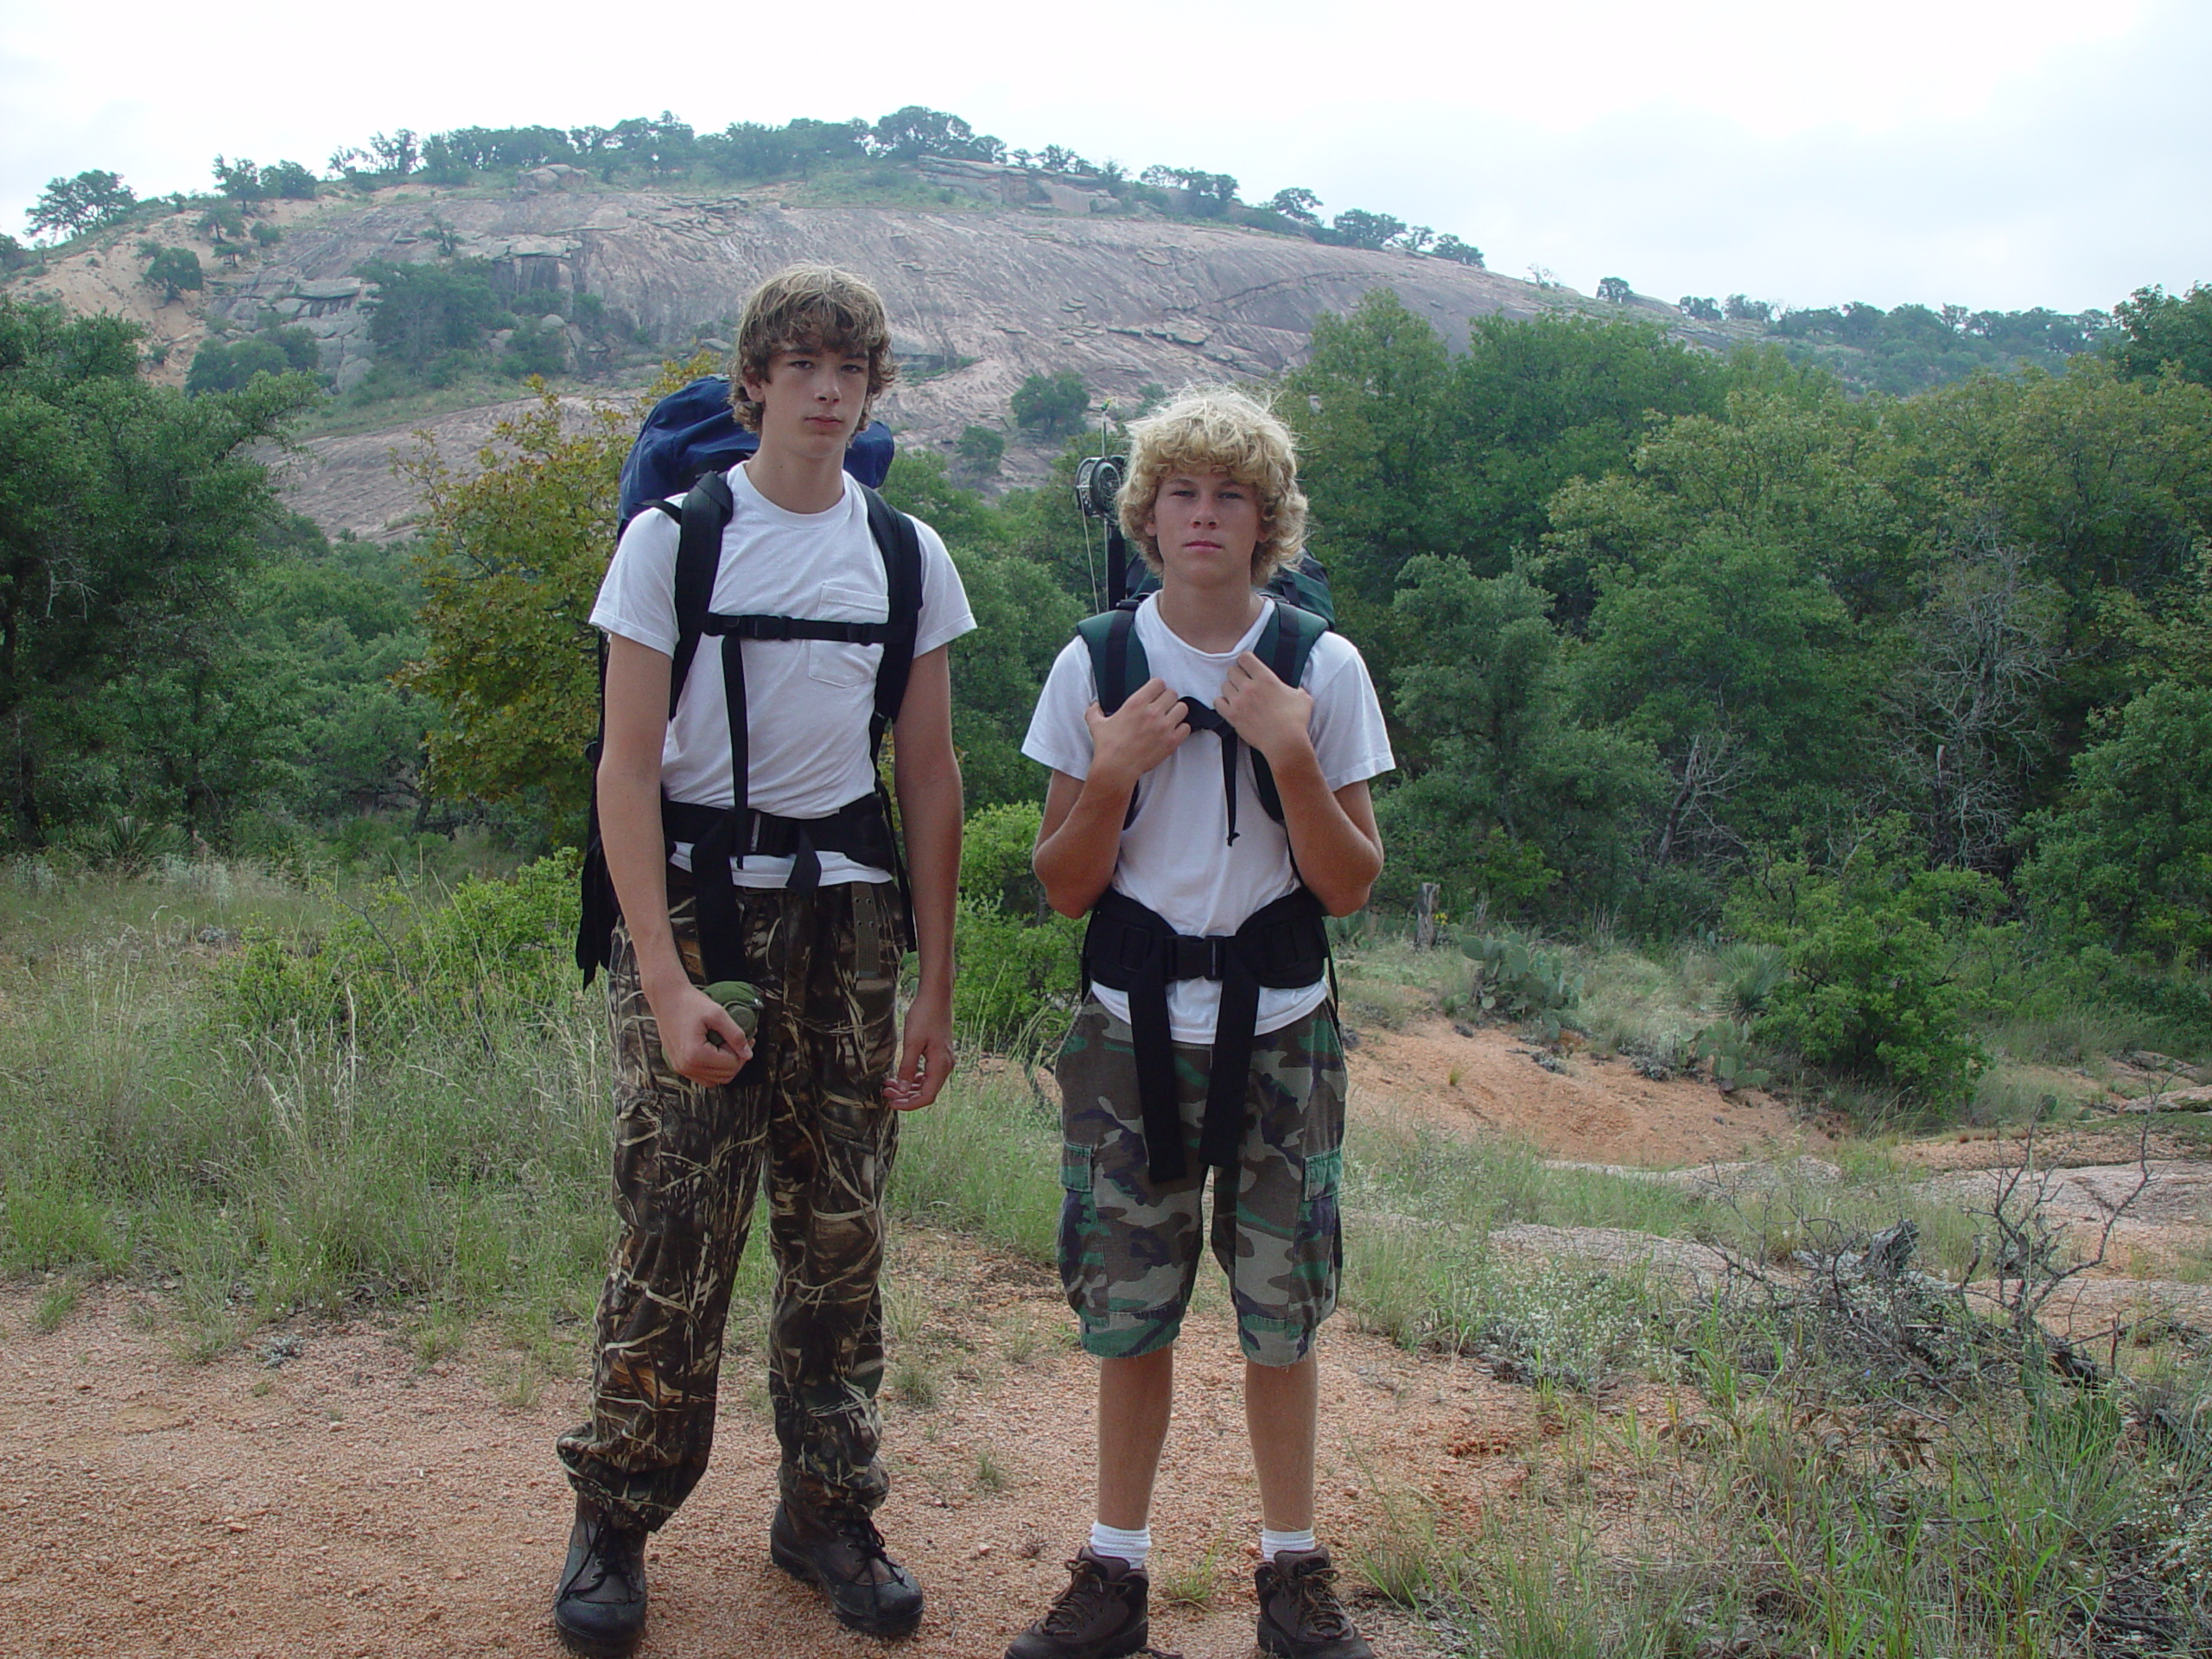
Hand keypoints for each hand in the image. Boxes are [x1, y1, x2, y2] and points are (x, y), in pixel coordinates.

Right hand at [653, 984, 753, 1084]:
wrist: (667, 998)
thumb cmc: (690, 1003)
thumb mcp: (718, 1014)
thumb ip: (735, 1035)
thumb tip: (748, 1055)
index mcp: (695, 1054)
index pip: (731, 1065)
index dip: (742, 1051)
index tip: (747, 1037)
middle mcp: (686, 1066)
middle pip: (725, 1075)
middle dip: (737, 1059)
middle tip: (740, 1041)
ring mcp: (681, 1068)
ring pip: (715, 1080)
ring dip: (726, 1066)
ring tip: (728, 1045)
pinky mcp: (678, 1066)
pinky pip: (703, 1077)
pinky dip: (714, 1069)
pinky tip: (717, 1051)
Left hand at [885, 989, 954, 1110]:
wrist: (936, 996)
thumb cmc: (925, 1015)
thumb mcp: (912, 1043)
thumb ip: (907, 1068)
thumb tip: (901, 1090)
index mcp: (940, 1065)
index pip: (926, 1096)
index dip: (909, 1104)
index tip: (892, 1104)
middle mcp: (945, 1065)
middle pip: (926, 1092)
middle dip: (905, 1096)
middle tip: (886, 1094)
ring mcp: (944, 1060)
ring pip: (926, 1084)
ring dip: (908, 1088)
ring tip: (890, 1085)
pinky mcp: (939, 1054)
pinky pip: (927, 1073)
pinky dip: (913, 1078)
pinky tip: (901, 1076)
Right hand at [1083, 677, 1189, 789]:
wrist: (1116, 769)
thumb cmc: (1107, 747)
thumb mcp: (1096, 724)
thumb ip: (1094, 711)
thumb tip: (1095, 705)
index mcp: (1136, 703)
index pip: (1158, 683)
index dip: (1157, 687)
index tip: (1155, 693)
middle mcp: (1152, 712)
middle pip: (1172, 694)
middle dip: (1167, 699)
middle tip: (1163, 706)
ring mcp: (1164, 727)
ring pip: (1182, 708)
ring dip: (1176, 712)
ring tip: (1170, 718)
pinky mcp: (1171, 741)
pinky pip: (1186, 727)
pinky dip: (1181, 728)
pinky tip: (1173, 731)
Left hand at [1215, 650, 1314, 765]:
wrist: (1285, 743)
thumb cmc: (1295, 721)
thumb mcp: (1303, 699)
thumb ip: (1297, 690)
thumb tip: (1297, 691)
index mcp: (1266, 679)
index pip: (1246, 658)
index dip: (1245, 660)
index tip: (1247, 665)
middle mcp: (1249, 687)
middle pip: (1231, 671)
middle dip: (1237, 675)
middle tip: (1242, 682)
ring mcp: (1239, 702)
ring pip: (1224, 686)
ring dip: (1230, 689)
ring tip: (1237, 695)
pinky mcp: (1232, 716)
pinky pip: (1218, 702)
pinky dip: (1222, 702)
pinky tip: (1229, 705)